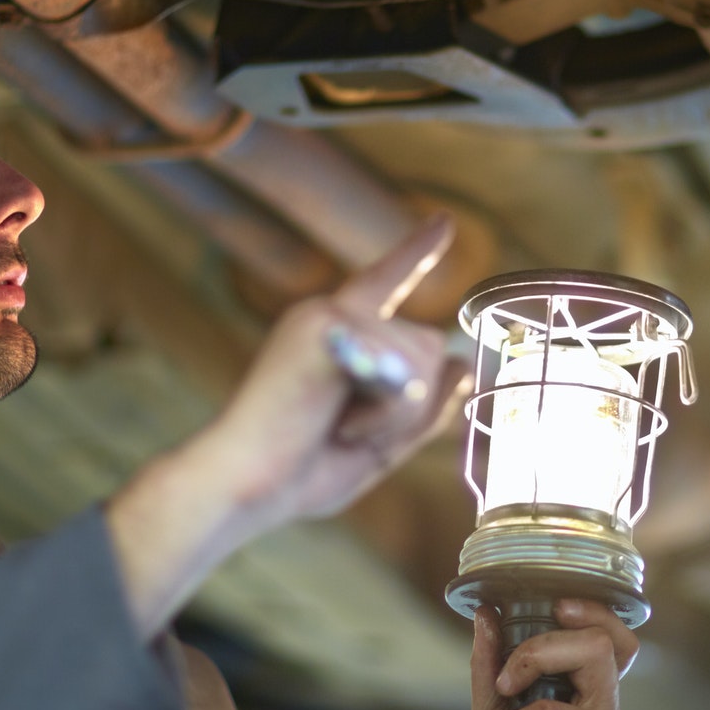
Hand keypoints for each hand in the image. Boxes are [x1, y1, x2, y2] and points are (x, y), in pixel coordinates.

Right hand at [107, 214, 469, 635]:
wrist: (245, 487)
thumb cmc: (300, 473)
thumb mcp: (380, 444)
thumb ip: (422, 407)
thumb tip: (463, 364)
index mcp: (336, 337)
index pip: (386, 285)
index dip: (416, 252)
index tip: (444, 222)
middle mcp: (330, 314)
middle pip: (429, 344)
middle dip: (414, 404)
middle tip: (349, 433)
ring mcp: (326, 313)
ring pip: (423, 358)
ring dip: (396, 413)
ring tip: (339, 429)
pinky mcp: (325, 323)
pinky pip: (400, 369)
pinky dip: (383, 412)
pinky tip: (338, 424)